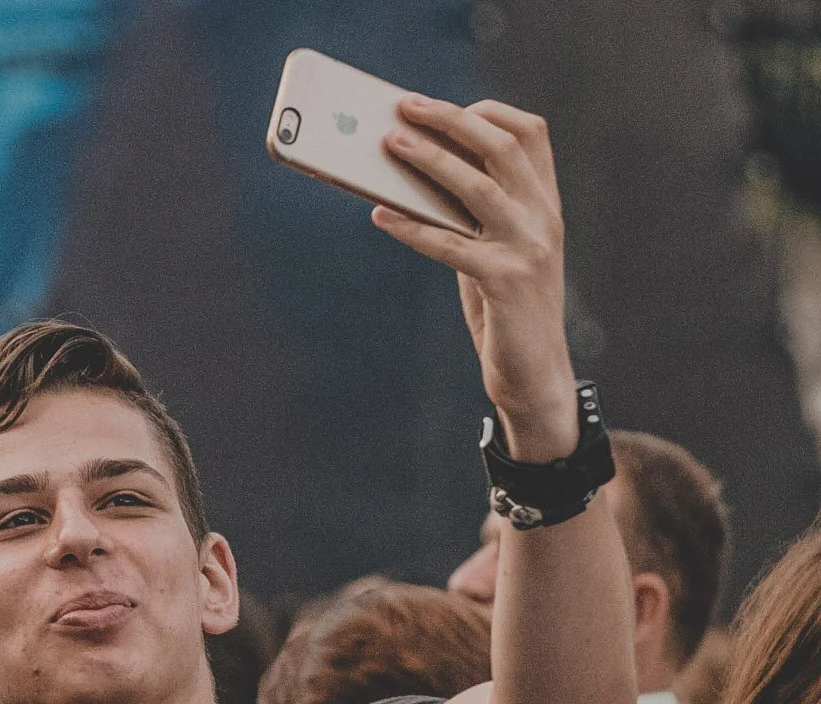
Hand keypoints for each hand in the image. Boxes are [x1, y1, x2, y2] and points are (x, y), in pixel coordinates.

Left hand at [373, 97, 579, 463]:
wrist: (535, 375)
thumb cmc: (505, 312)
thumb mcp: (493, 253)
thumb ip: (469, 218)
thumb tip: (409, 183)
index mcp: (545, 206)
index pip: (530, 135)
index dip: (487, 112)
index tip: (442, 106)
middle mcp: (544, 219)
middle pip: (502, 147)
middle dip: (452, 119)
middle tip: (405, 107)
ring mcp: (529, 249)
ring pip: (478, 187)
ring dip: (429, 160)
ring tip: (390, 144)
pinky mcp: (506, 282)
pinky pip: (450, 244)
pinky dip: (411, 227)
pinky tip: (380, 215)